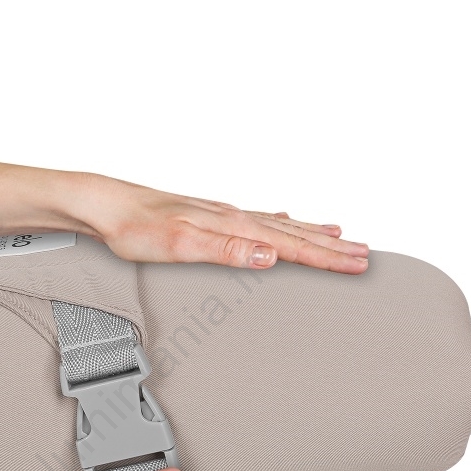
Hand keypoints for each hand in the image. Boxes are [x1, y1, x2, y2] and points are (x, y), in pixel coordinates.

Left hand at [73, 173, 368, 273]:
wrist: (105, 206)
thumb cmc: (136, 227)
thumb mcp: (182, 244)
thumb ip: (228, 249)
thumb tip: (271, 255)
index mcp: (233, 223)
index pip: (292, 243)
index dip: (327, 257)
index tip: (359, 263)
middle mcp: (234, 214)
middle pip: (295, 231)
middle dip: (332, 245)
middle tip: (364, 253)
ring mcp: (223, 213)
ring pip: (280, 222)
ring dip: (312, 231)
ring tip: (339, 234)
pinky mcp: (210, 216)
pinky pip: (259, 219)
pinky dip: (280, 222)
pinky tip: (281, 218)